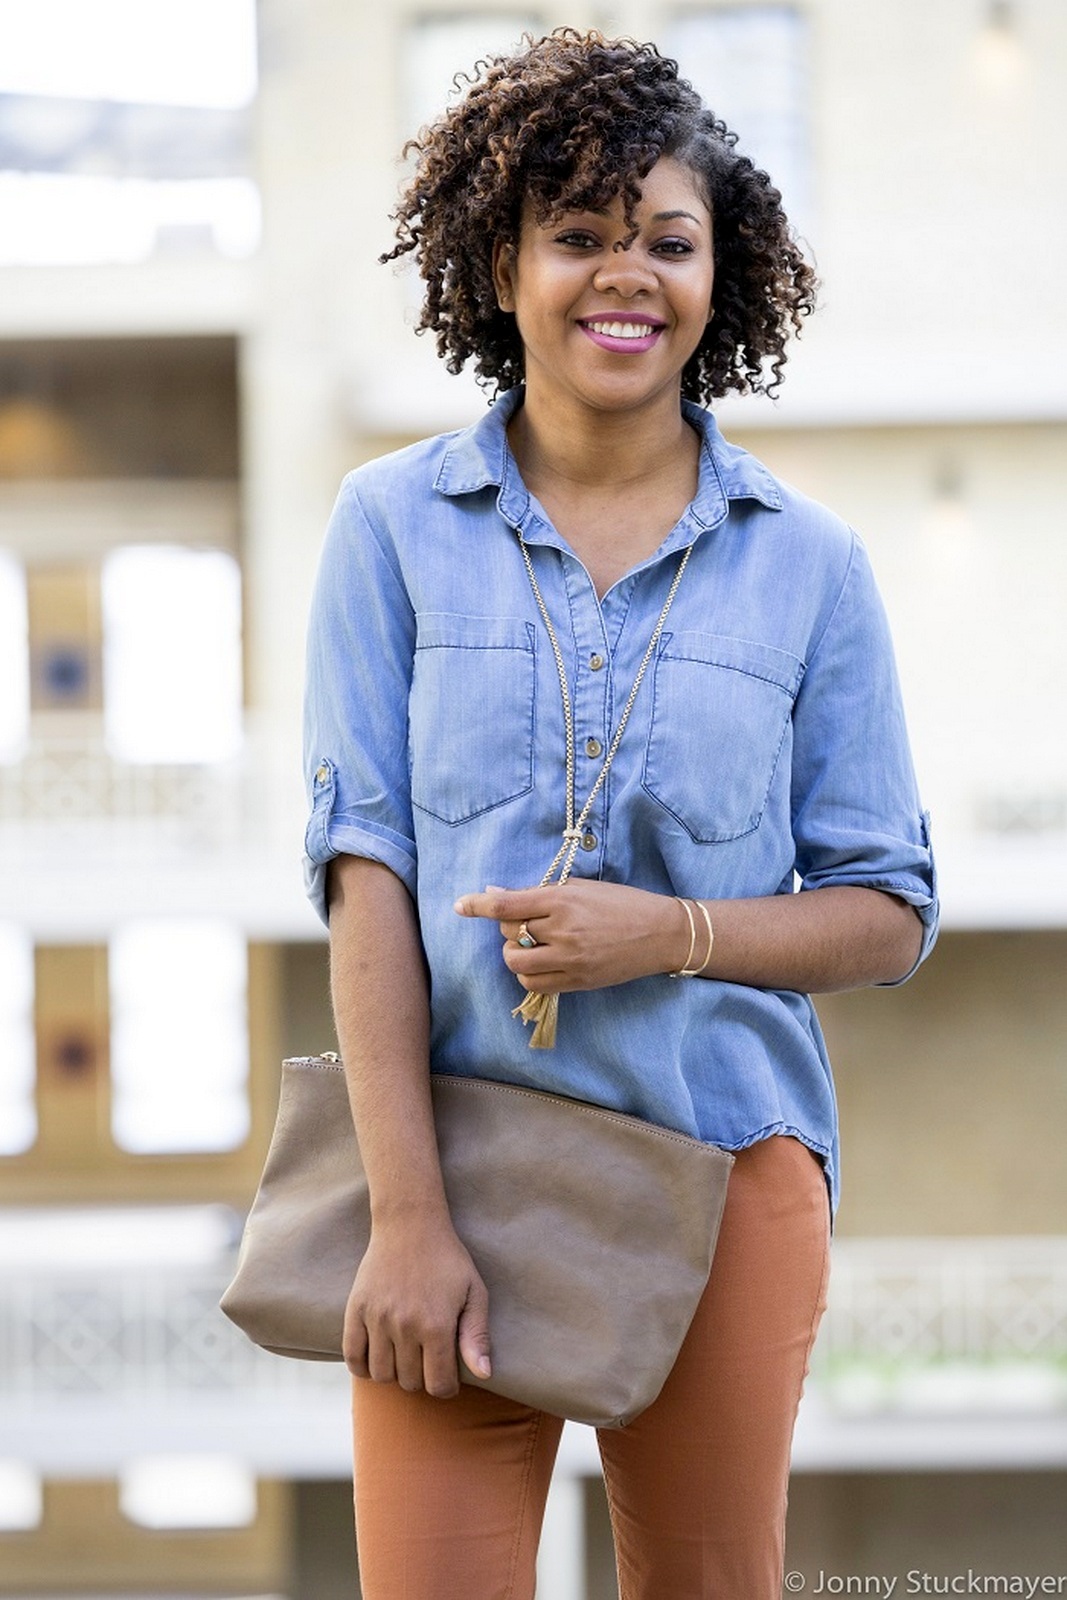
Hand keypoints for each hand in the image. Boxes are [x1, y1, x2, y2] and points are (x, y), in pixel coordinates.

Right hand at [343, 1217, 490, 1397]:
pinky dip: (363, 1366)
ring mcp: (377, 1319)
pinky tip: (378, 1356)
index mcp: (437, 1326)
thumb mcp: (475, 1291)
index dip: (446, 1387)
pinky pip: (353, 1357)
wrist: (409, 1224)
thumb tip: (484, 1375)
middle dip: (422, 1378)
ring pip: (381, 1375)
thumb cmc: (448, 1258)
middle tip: (427, 1360)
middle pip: (409, 1383)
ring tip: (405, 1356)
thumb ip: (477, 1335)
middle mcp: (405, 1326)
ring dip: (395, 1373)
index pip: (438, 1386)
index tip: (447, 1376)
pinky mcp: (356, 1310)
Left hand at [453, 879, 686, 992]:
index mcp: (563, 900)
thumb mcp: (580, 888)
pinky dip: (529, 974)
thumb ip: (538, 893)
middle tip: (526, 922)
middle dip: (509, 927)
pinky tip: (541, 963)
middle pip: (509, 933)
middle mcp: (563, 930)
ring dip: (515, 954)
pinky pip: (535, 984)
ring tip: (532, 945)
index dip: (478, 905)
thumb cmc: (621, 903)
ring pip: (517, 963)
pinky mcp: (577, 981)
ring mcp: (570, 959)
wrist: (660, 933)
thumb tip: (495, 894)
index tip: (460, 906)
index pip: (507, 905)